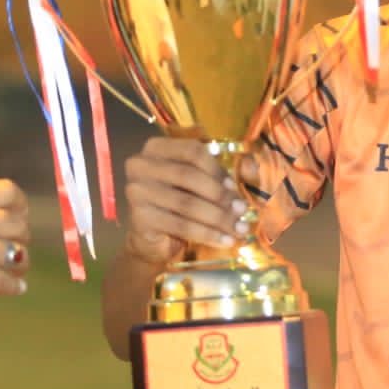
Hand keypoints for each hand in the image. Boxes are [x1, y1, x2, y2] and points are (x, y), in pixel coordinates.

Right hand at [0, 180, 29, 298]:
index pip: (8, 191)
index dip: (19, 202)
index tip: (19, 211)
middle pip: (18, 224)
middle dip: (20, 234)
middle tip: (18, 241)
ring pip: (18, 254)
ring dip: (20, 261)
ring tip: (19, 266)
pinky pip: (7, 282)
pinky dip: (14, 286)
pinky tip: (17, 287)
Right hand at [123, 138, 254, 263]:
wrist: (152, 240)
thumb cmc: (179, 205)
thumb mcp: (201, 185)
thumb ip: (224, 173)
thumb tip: (252, 168)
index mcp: (156, 148)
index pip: (192, 151)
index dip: (216, 168)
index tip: (233, 186)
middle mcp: (140, 165)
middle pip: (189, 176)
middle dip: (220, 195)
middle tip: (241, 210)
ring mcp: (136, 191)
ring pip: (187, 203)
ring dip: (218, 218)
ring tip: (239, 228)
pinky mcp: (139, 217)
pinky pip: (180, 225)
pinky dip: (207, 234)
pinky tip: (224, 240)